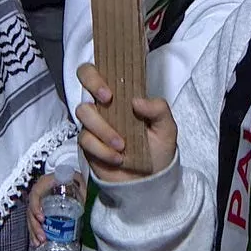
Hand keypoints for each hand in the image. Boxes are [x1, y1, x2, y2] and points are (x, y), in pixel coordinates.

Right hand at [28, 172, 87, 246]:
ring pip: (30, 219)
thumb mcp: (75, 177)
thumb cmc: (69, 176)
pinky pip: (33, 222)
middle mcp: (37, 194)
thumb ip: (79, 184)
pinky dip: (34, 233)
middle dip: (35, 226)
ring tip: (39, 243)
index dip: (36, 207)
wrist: (65, 175)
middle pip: (30, 211)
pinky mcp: (38, 210)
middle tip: (42, 237)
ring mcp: (36, 203)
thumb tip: (83, 196)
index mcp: (44, 184)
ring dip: (33, 232)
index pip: (35, 195)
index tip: (42, 218)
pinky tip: (37, 242)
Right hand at [74, 64, 177, 182]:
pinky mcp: (88, 143)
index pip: (104, 69)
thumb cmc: (158, 148)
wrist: (149, 181)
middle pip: (84, 77)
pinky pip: (86, 139)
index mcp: (124, 94)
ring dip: (103, 128)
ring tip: (122, 145)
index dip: (99, 73)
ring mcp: (94, 122)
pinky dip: (102, 149)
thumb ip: (159, 109)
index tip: (109, 91)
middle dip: (92, 84)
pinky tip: (117, 158)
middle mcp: (105, 103)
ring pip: (84, 112)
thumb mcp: (167, 128)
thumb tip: (137, 101)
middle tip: (107, 101)